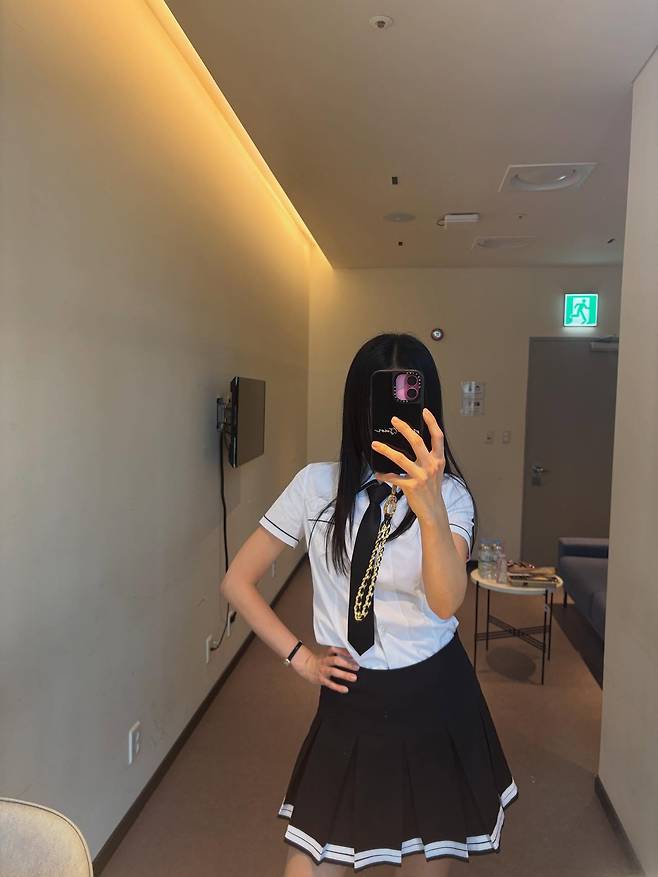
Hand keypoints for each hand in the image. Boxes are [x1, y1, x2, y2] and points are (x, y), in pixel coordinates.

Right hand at [293, 645, 359, 692]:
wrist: (306, 667)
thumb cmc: (320, 661)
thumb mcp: (327, 655)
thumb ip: (338, 655)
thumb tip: (353, 657)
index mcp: (327, 654)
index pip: (335, 650)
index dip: (344, 651)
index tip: (354, 654)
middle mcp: (325, 661)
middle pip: (335, 660)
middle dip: (347, 663)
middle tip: (357, 667)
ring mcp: (323, 670)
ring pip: (333, 671)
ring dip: (344, 674)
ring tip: (354, 678)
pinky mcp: (321, 679)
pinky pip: (330, 684)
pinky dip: (338, 687)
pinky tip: (345, 689)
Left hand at [371, 407, 445, 523]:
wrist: (433, 510)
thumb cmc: (432, 489)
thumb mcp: (435, 471)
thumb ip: (429, 457)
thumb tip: (415, 442)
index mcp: (438, 460)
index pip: (438, 437)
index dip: (432, 423)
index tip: (425, 411)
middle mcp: (430, 466)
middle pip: (417, 442)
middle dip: (404, 429)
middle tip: (394, 420)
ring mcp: (421, 476)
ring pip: (400, 458)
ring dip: (385, 450)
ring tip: (375, 444)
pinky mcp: (411, 486)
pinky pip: (393, 477)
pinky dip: (384, 475)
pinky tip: (378, 474)